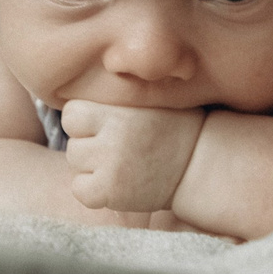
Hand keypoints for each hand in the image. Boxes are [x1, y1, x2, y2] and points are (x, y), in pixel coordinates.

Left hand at [58, 100, 204, 215]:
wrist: (200, 164)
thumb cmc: (174, 128)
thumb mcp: (150, 100)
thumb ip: (117, 98)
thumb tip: (79, 81)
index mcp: (120, 111)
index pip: (72, 113)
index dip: (85, 120)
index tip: (104, 126)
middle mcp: (113, 137)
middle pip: (72, 139)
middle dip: (88, 143)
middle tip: (115, 148)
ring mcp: (112, 167)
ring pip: (75, 162)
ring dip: (90, 166)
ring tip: (119, 164)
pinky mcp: (112, 192)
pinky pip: (80, 190)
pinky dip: (92, 190)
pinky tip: (115, 184)